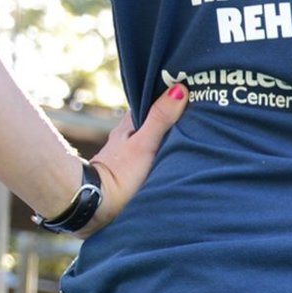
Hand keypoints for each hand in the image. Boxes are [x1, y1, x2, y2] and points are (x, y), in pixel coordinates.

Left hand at [84, 83, 189, 234]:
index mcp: (129, 125)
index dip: (168, 97)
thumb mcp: (144, 143)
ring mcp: (126, 156)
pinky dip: (161, 155)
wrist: (95, 204)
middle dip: (170, 118)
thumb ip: (160, 118)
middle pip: (152, 122)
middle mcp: (126, 137)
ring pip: (150, 140)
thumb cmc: (120, 173)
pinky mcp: (129, 174)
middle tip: (195, 114)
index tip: (189, 91)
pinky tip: (172, 160)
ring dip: (166, 138)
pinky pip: (150, 157)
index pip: (151, 103)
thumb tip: (178, 88)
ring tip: (190, 137)